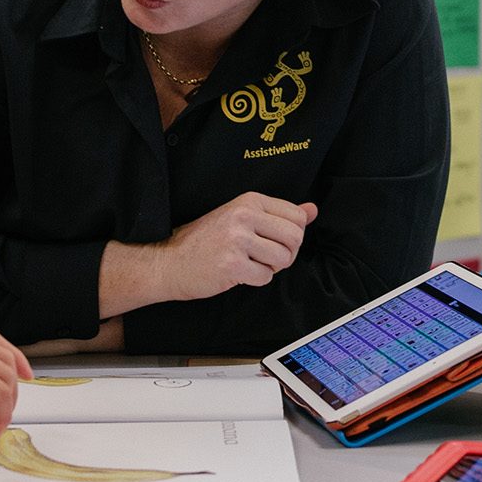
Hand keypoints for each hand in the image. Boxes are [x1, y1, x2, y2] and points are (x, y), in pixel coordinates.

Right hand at [102, 193, 317, 313]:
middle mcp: (244, 216)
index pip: (297, 217)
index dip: (292, 236)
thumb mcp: (242, 217)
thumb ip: (279, 214)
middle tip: (266, 257)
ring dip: (271, 268)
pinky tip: (239, 274)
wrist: (168, 261)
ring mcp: (237, 240)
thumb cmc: (205, 241)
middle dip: (287, 254)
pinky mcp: (231, 265)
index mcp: (249, 201)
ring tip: (250, 264)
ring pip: (283, 259)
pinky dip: (256, 281)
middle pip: (295, 238)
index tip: (273, 241)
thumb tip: (312, 210)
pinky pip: (265, 278)